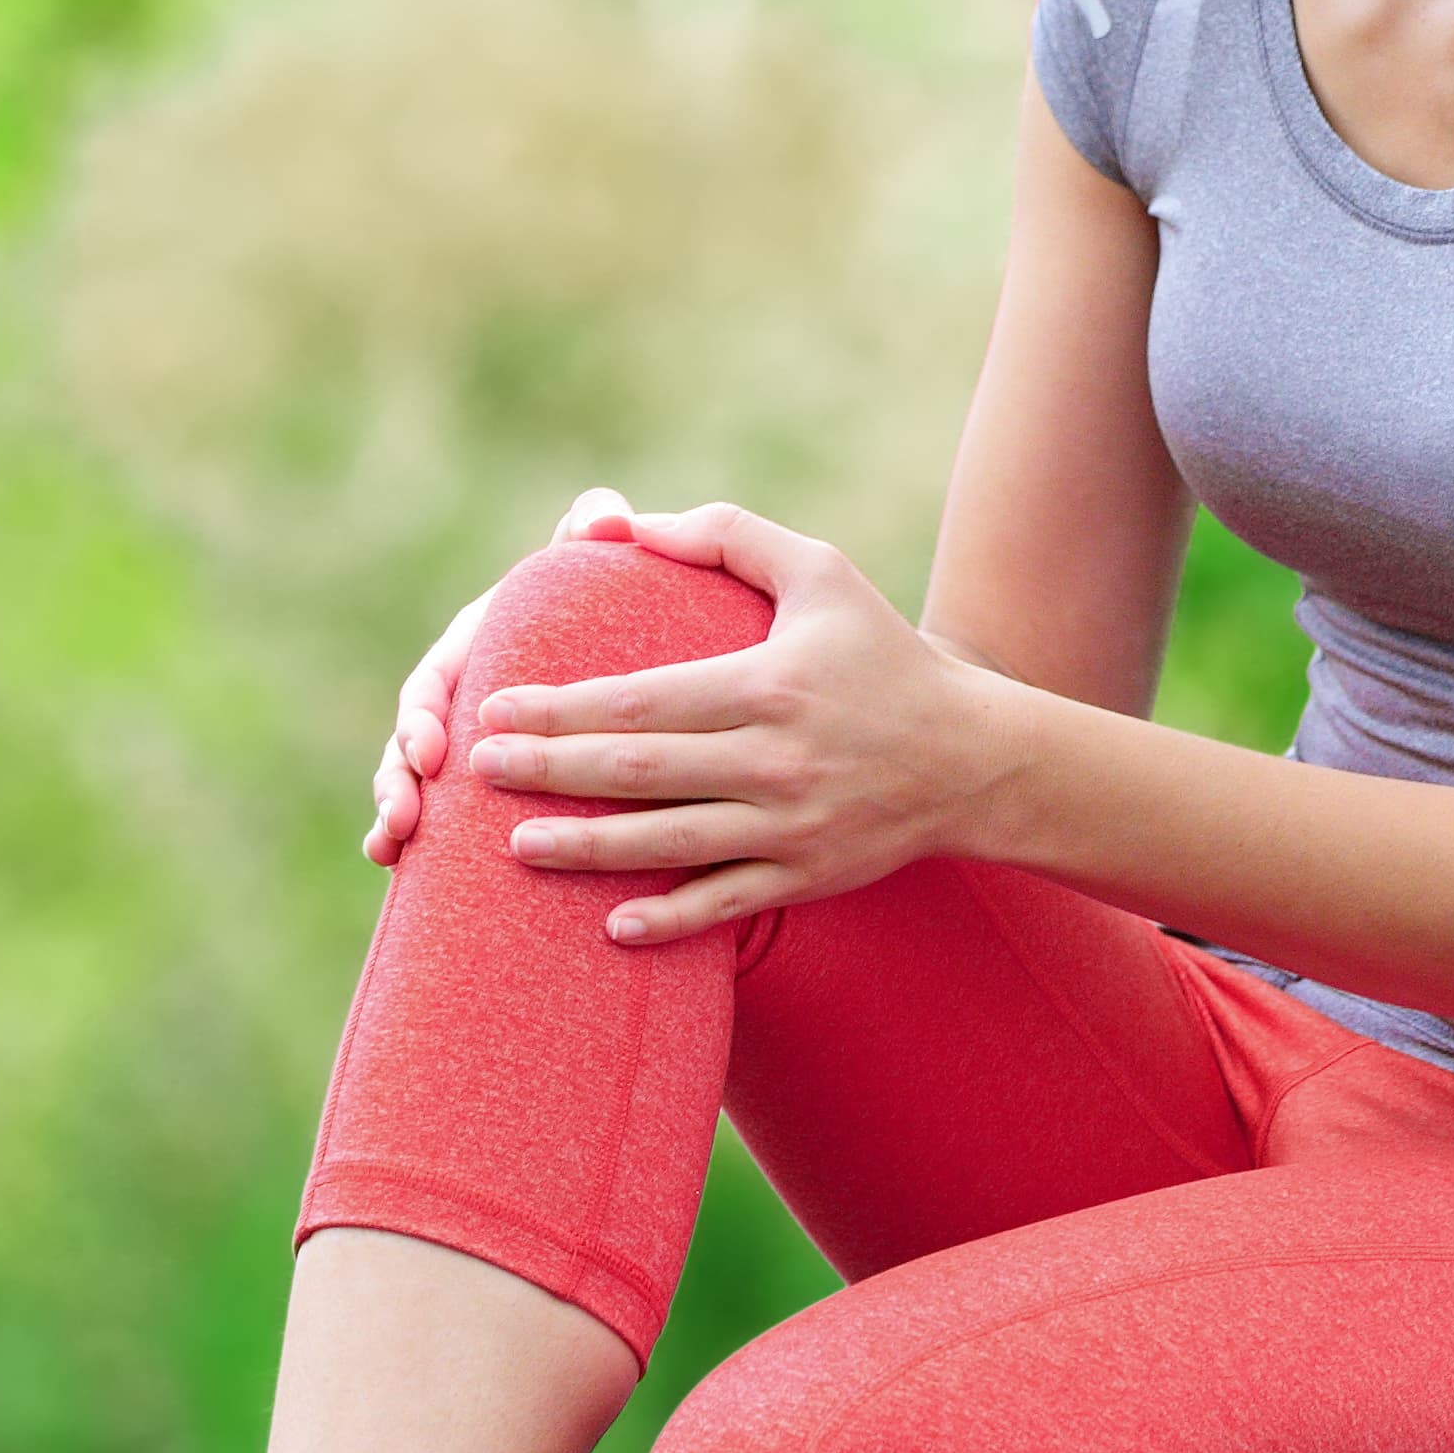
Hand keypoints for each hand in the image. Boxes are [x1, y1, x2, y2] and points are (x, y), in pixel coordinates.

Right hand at [366, 488, 643, 861]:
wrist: (644, 658)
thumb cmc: (617, 599)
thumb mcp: (604, 567)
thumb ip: (597, 530)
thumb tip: (607, 519)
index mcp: (480, 644)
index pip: (436, 680)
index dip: (423, 716)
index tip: (432, 752)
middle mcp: (464, 695)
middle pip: (411, 738)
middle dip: (398, 777)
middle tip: (406, 816)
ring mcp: (468, 741)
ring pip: (415, 779)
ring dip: (396, 811)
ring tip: (392, 846)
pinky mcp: (486, 782)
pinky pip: (442, 815)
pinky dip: (410, 839)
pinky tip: (392, 866)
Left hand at [469, 500, 1035, 942]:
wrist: (974, 755)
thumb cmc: (882, 653)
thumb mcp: (819, 572)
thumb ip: (724, 539)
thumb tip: (625, 527)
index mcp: (767, 684)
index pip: (642, 698)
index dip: (561, 706)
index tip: (495, 706)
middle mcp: (775, 759)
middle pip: (639, 770)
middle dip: (549, 771)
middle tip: (479, 769)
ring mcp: (791, 826)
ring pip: (670, 843)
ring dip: (587, 849)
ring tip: (514, 846)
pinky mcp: (808, 876)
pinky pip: (728, 904)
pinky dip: (671, 919)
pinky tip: (613, 925)